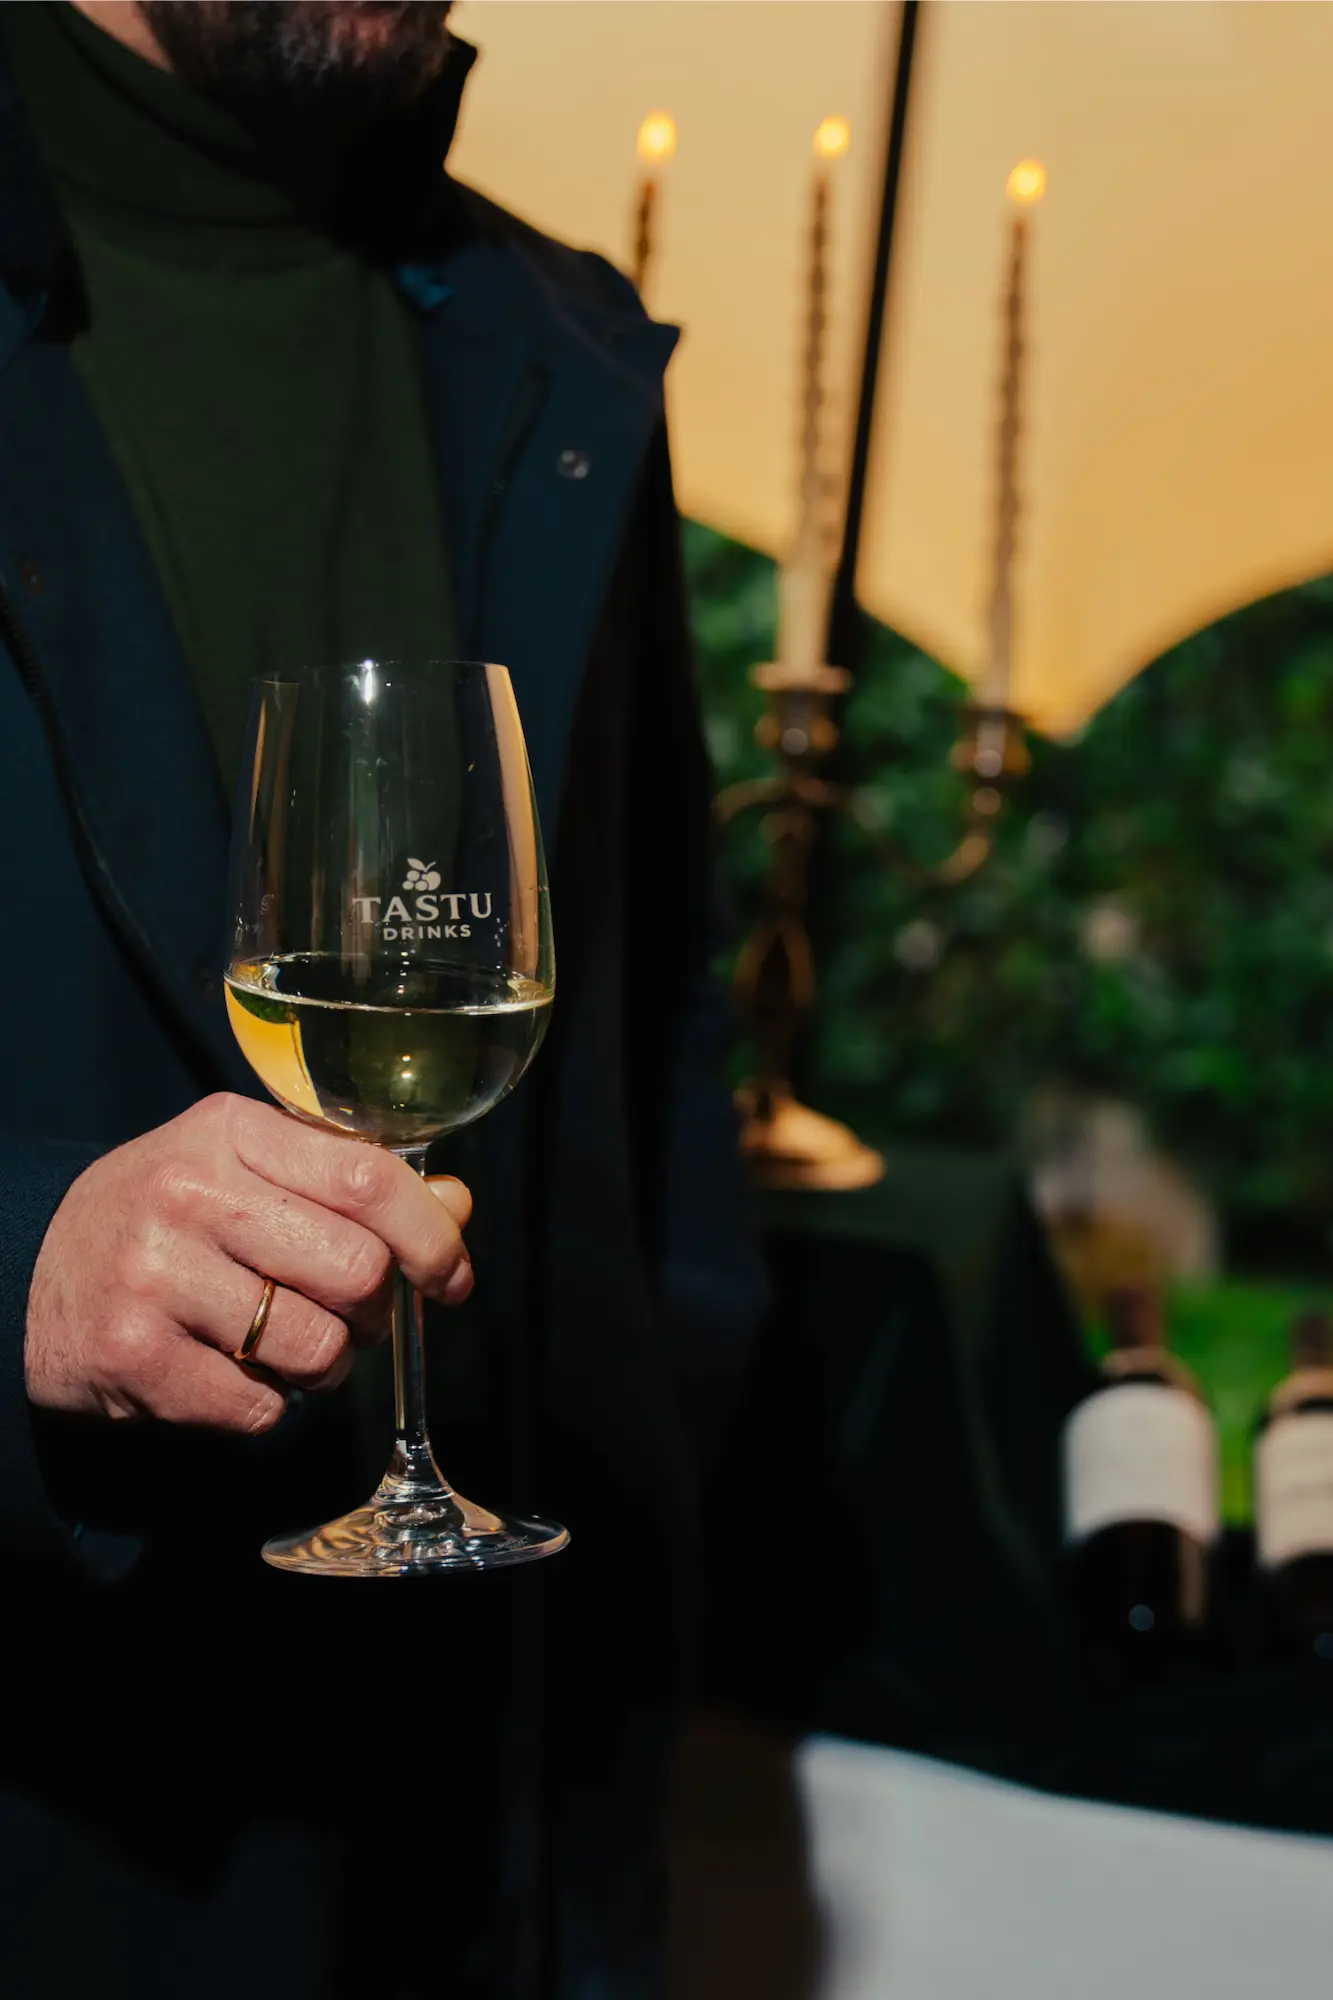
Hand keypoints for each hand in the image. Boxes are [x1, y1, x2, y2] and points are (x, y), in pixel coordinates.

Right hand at [24, 1093, 472, 1434]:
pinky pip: (259, 1408)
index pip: (369, 1180)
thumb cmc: (164, 1218)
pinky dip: (263, 1407)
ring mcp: (155, 1276)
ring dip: (321, 1367)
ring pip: (317, 1349)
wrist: (26, 1270)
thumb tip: (457, 1207)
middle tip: (344, 1317)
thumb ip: (349, 1185)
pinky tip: (225, 1373)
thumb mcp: (247, 1171)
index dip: (431, 1237)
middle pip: (357, 1272)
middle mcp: (189, 1194)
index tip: (451, 1277)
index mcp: (230, 1132)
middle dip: (371, 1313)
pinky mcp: (132, 1356)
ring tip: (280, 1347)